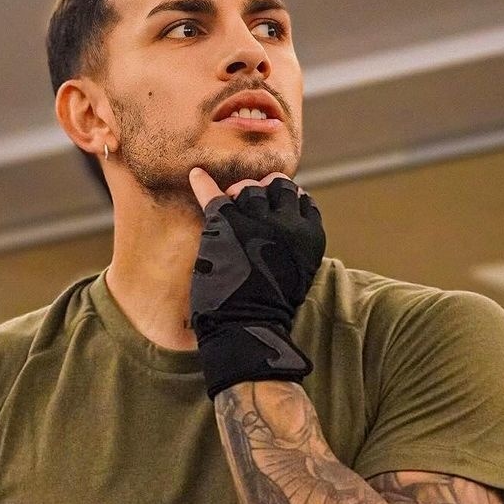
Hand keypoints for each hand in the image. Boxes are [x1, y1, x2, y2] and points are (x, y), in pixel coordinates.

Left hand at [187, 168, 324, 399]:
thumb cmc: (270, 309)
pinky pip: (213, 194)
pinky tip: (195, 176)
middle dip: (265, 190)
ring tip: (229, 203)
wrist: (245, 327)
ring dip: (239, 192)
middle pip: (277, 185)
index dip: (286, 199)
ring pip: (249, 188)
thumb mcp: (298, 275)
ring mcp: (255, 221)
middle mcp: (286, 223)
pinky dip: (202, 184)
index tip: (274, 207)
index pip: (300, 199)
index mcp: (309, 236)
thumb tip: (288, 226)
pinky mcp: (224, 224)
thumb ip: (295, 246)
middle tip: (249, 204)